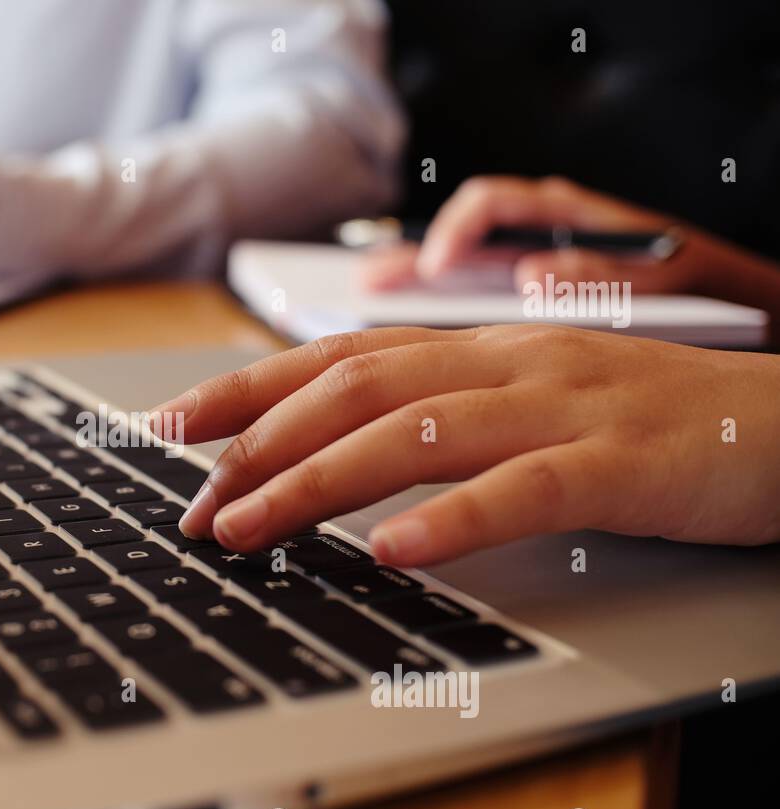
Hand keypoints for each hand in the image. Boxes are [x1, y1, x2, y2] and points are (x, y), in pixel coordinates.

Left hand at [151, 325, 779, 564]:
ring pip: (414, 432)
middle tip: (192, 504)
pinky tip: (392, 553)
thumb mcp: (521, 402)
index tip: (170, 426)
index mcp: (475, 350)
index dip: (246, 387)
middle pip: (354, 389)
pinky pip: (521, 487)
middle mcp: (504, 363)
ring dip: (315, 483)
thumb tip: (327, 454)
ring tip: (247, 527)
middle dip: (257, 445)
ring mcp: (561, 405)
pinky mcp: (618, 461)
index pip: (336, 354)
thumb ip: (433, 416)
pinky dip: (449, 518)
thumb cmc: (636, 420)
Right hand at [357, 176, 704, 293]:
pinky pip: (462, 298)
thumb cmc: (690, 283)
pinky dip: (428, 310)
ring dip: (407, 284)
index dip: (456, 232)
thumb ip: (600, 272)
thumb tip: (532, 272)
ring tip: (362, 302)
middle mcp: (531, 233)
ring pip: (450, 267)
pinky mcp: (517, 299)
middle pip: (452, 236)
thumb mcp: (661, 277)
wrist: (715, 296)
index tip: (436, 268)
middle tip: (364, 284)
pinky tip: (397, 336)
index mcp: (561, 214)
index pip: (490, 204)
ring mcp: (519, 265)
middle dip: (404, 258)